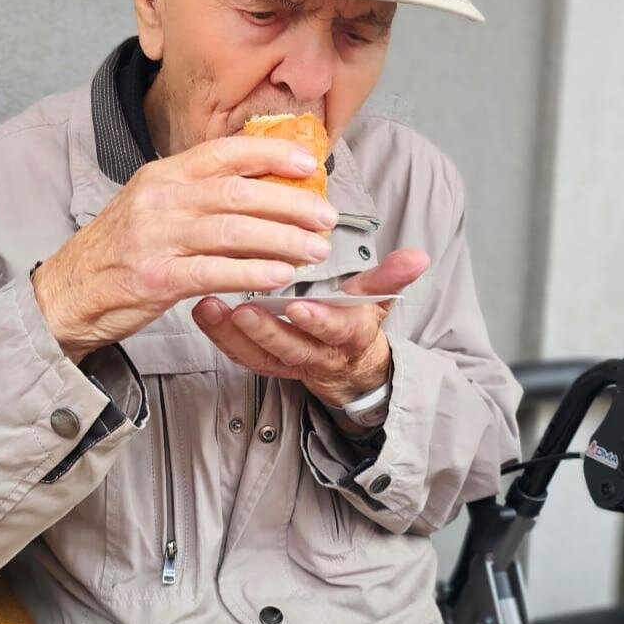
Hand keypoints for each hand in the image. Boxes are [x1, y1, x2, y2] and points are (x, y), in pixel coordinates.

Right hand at [31, 139, 336, 361]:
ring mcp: (157, 238)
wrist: (66, 293)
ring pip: (234, 231)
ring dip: (283, 241)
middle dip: (292, 205)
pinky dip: (253, 272)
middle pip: (239, 193)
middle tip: (327, 218)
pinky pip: (215, 271)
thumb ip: (198, 196)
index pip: (225, 153)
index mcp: (163, 175)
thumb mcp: (152, 207)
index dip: (272, 156)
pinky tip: (281, 275)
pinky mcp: (156, 278)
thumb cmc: (117, 252)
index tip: (310, 166)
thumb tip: (261, 191)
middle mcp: (160, 200)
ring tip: (315, 250)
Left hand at [191, 248, 429, 407]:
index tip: (299, 307)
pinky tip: (203, 310)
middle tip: (242, 310)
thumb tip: (419, 257)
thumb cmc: (353, 320)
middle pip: (291, 347)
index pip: (335, 330)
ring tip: (212, 307)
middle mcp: (317, 353)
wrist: (344, 367)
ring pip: (260, 354)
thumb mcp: (376, 299)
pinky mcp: (264, 363)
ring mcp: (288, 362)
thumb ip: (392, 277)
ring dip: (233, 334)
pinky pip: (240, 354)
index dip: (319, 321)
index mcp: (348, 335)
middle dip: (267, 330)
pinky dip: (219, 336)